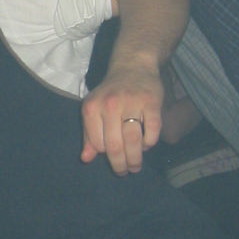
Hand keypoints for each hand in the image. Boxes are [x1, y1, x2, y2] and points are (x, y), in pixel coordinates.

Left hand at [80, 60, 163, 174]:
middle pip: (115, 146)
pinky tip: (147, 145)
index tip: (111, 158)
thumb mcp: (93, 110)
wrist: (132, 66)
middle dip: (121, 165)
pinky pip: (152, 130)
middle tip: (126, 172)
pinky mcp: (151, 101)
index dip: (104, 155)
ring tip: (136, 166)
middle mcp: (109, 105)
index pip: (97, 144)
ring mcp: (131, 102)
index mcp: (92, 108)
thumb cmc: (110, 93)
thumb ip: (88, 135)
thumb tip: (85, 159)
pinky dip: (150, 143)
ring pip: (133, 140)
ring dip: (136, 159)